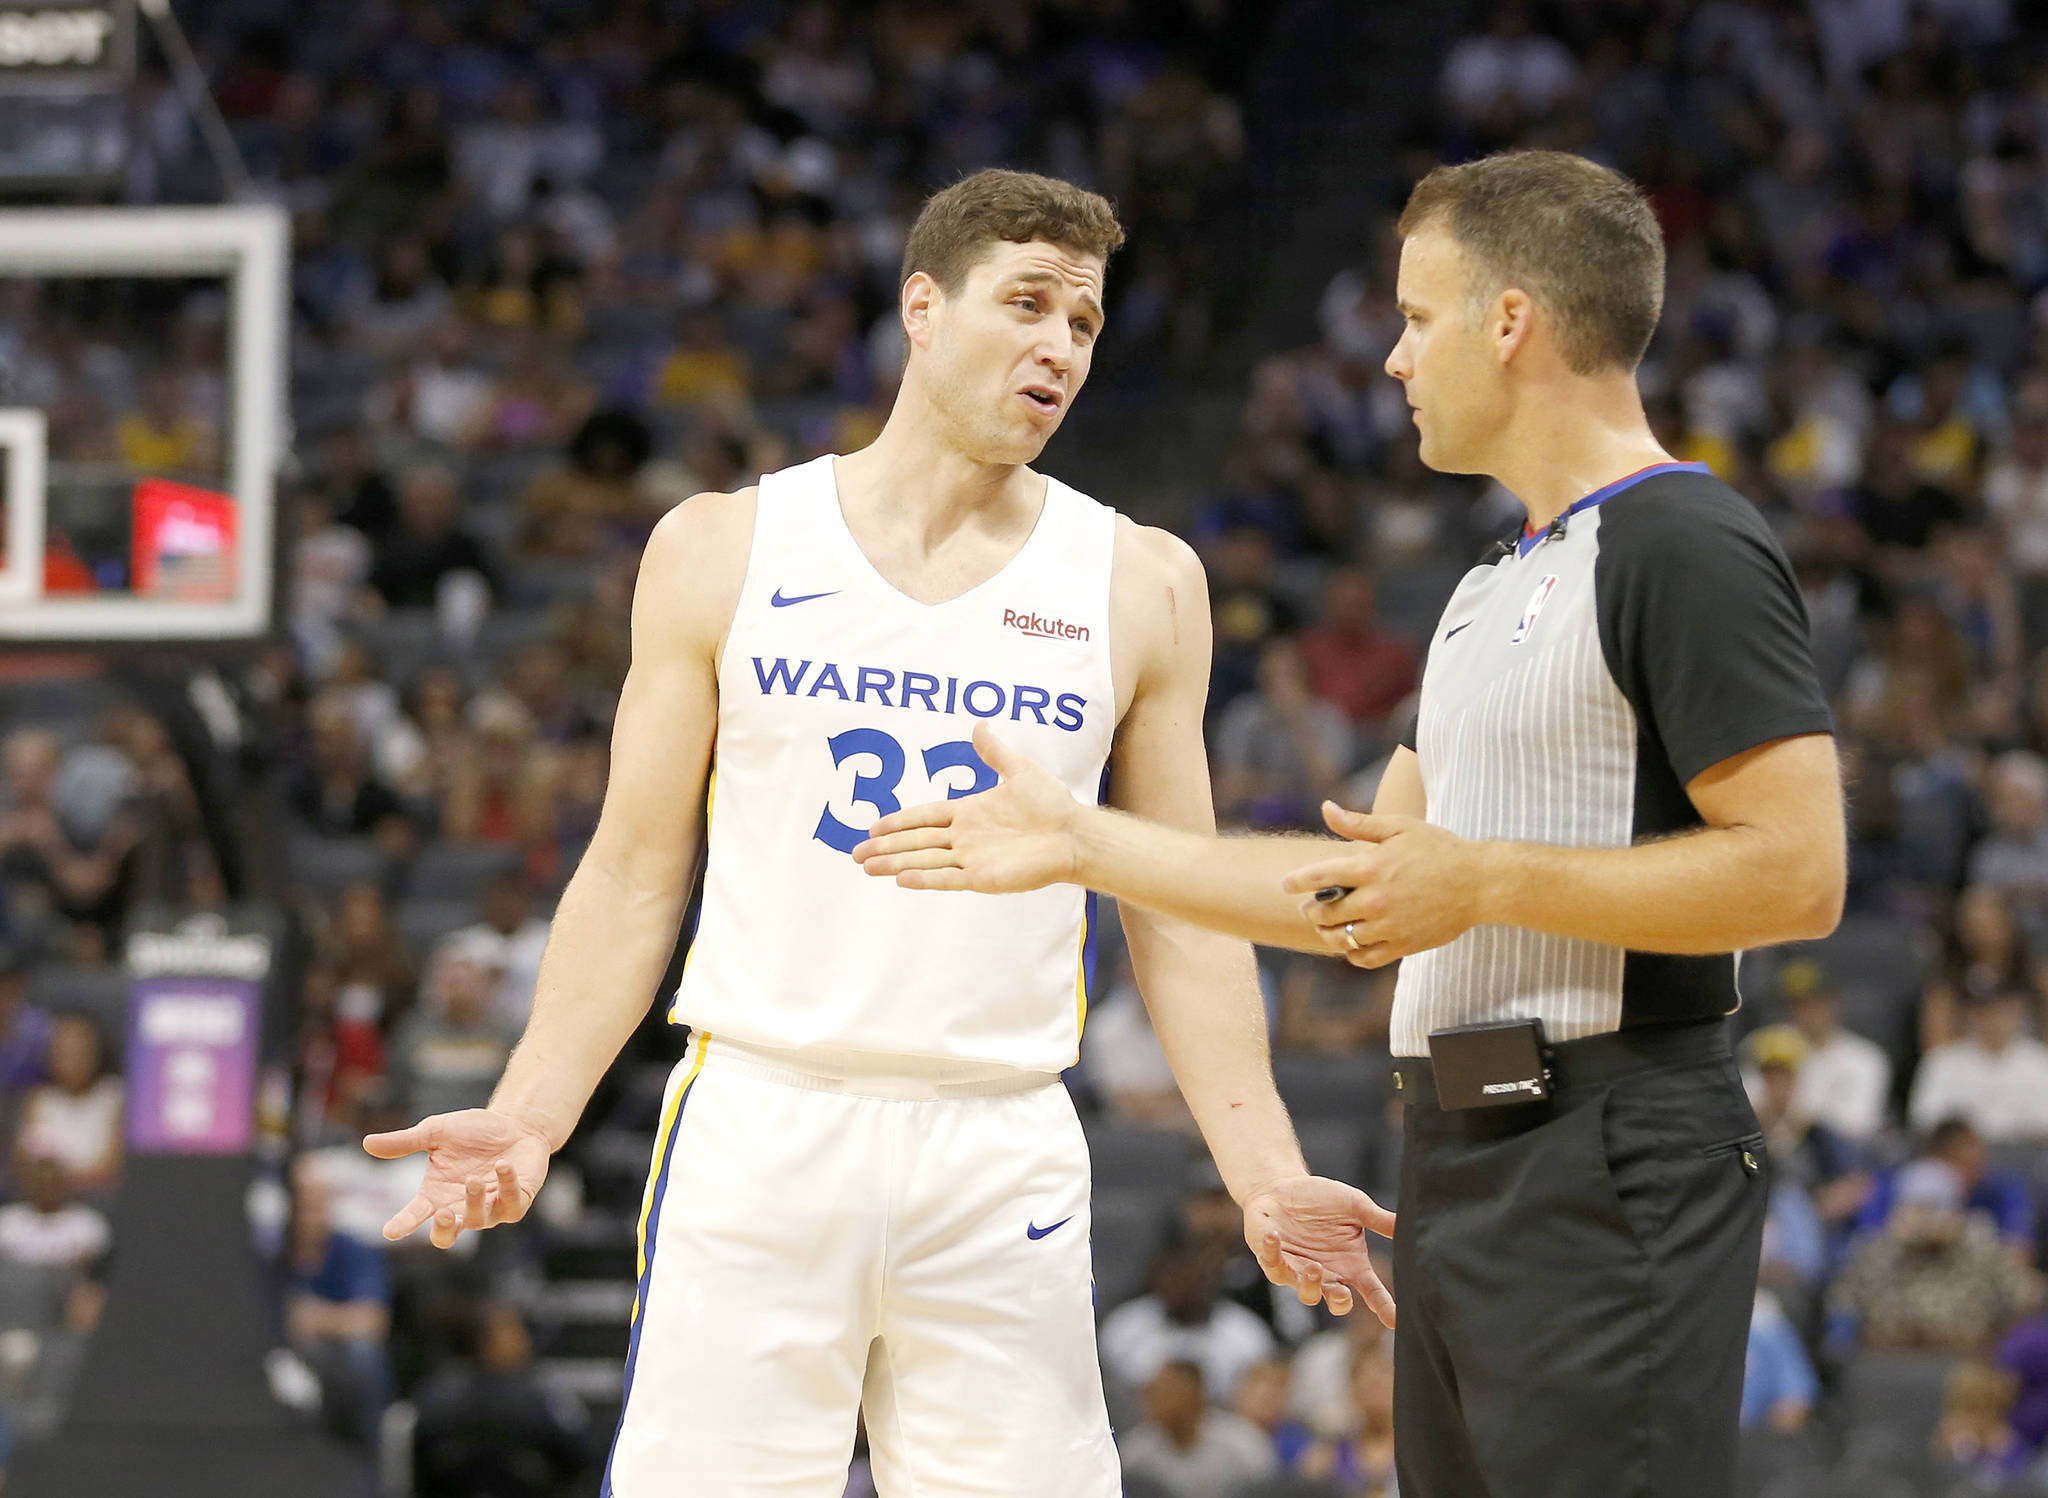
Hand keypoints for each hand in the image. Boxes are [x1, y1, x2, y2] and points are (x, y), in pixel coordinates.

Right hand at [364, 1109, 552, 1249]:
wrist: (515, 1124)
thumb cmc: (473, 1131)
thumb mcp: (436, 1132)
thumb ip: (405, 1142)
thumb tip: (366, 1143)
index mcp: (436, 1194)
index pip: (415, 1215)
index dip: (403, 1224)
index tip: (390, 1231)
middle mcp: (461, 1207)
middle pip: (446, 1235)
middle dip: (443, 1229)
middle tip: (441, 1213)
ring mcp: (490, 1209)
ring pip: (478, 1220)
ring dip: (474, 1201)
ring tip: (474, 1179)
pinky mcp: (516, 1202)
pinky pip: (510, 1204)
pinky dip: (506, 1185)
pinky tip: (502, 1165)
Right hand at [852, 722, 1080, 892]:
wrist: (1074, 834)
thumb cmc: (1051, 805)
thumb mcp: (1019, 771)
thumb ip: (994, 752)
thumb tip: (979, 725)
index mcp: (969, 813)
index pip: (925, 817)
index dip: (898, 822)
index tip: (873, 827)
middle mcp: (965, 838)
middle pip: (916, 842)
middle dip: (886, 847)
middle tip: (855, 854)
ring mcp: (972, 859)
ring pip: (924, 861)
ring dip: (895, 863)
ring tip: (867, 868)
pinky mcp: (983, 878)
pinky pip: (948, 879)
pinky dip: (925, 878)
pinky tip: (901, 878)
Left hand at [1243, 1173, 1396, 1326]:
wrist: (1283, 1188)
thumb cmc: (1321, 1200)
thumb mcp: (1355, 1206)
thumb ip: (1379, 1219)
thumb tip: (1409, 1223)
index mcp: (1350, 1265)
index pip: (1371, 1291)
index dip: (1383, 1306)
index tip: (1394, 1320)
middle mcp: (1326, 1274)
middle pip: (1337, 1301)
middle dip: (1339, 1301)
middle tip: (1342, 1293)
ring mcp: (1298, 1271)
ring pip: (1305, 1292)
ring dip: (1310, 1283)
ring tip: (1313, 1267)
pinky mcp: (1273, 1259)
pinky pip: (1272, 1263)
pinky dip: (1273, 1251)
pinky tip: (1275, 1237)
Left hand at [1282, 802, 1488, 967]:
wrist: (1479, 883)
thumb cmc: (1438, 849)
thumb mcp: (1399, 827)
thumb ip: (1358, 823)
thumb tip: (1326, 808)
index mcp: (1371, 868)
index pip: (1319, 877)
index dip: (1296, 881)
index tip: (1286, 884)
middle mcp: (1375, 900)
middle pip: (1324, 912)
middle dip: (1311, 909)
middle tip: (1309, 906)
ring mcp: (1388, 927)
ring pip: (1340, 939)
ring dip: (1327, 933)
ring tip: (1326, 925)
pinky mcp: (1402, 946)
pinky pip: (1364, 957)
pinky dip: (1352, 952)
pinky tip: (1352, 942)